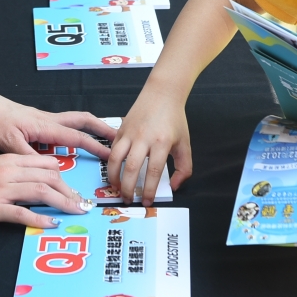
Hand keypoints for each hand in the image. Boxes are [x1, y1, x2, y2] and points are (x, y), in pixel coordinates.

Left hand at [0, 88, 114, 159]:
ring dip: (89, 129)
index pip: (77, 137)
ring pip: (73, 122)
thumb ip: (30, 156)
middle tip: (117, 138)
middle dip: (101, 129)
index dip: (96, 146)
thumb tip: (50, 169)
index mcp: (44, 126)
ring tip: (102, 139)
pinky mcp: (35, 123)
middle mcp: (47, 120)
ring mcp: (42, 120)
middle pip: (82, 121)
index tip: (111, 155)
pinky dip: (73, 133)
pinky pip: (60, 127)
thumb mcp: (9, 143)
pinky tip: (71, 144)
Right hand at [0, 155, 94, 226]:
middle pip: (49, 177)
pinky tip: (52, 222)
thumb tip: (33, 177)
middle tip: (81, 202)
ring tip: (76, 211)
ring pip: (41, 191)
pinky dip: (41, 217)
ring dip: (63, 202)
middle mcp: (9, 172)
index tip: (73, 187)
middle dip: (70, 190)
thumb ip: (12, 168)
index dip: (64, 175)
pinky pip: (22, 212)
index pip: (45, 163)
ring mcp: (2, 190)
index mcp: (8, 160)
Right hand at [104, 90, 190, 204]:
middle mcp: (143, 138)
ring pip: (115, 158)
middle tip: (129, 200)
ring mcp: (129, 133)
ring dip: (114, 177)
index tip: (147, 202)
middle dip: (128, 188)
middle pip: (131, 168)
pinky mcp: (120, 129)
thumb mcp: (185, 144)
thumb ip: (183, 168)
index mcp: (161, 143)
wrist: (162, 93)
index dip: (149, 190)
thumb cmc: (174, 119)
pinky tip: (115, 171)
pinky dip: (111, 162)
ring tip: (117, 188)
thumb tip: (174, 186)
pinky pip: (112, 149)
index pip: (153, 172)